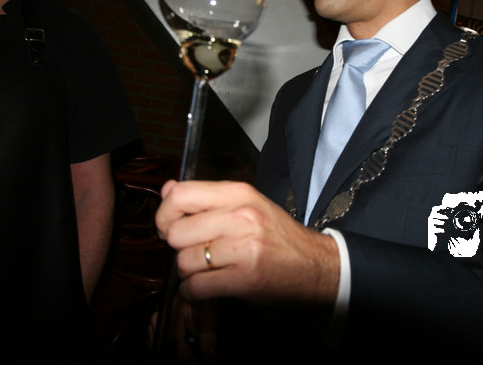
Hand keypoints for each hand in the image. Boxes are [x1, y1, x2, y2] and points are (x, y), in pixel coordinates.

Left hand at [155, 180, 339, 307]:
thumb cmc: (279, 237)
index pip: (180, 195)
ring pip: (184, 261)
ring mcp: (244, 247)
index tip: (170, 226)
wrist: (316, 265)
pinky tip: (206, 287)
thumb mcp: (246, 204)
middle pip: (176, 232)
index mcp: (239, 193)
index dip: (165, 214)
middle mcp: (241, 216)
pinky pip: (196, 286)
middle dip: (178, 247)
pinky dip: (194, 292)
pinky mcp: (246, 278)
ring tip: (206, 270)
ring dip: (188, 272)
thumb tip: (167, 189)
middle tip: (193, 252)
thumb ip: (206, 198)